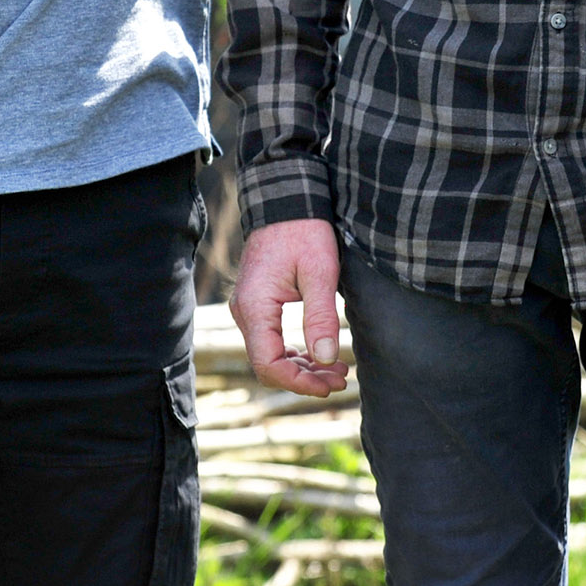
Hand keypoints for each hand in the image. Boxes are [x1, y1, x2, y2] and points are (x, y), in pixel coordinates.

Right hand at [232, 217, 350, 396]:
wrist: (286, 199)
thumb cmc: (304, 231)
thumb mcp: (320, 272)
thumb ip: (320, 316)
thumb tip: (325, 358)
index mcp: (255, 307)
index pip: (267, 363)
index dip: (298, 382)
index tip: (328, 386)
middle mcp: (244, 312)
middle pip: (268, 364)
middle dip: (304, 378)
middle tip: (341, 380)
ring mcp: (249, 308)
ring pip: (270, 354)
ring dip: (302, 367)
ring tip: (337, 371)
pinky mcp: (258, 304)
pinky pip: (272, 339)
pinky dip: (295, 351)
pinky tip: (320, 354)